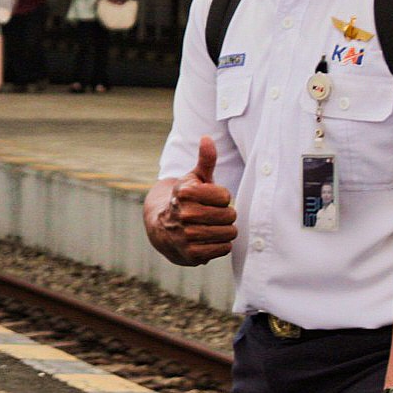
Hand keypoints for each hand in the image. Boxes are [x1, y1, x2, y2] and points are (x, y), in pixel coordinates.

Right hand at [145, 137, 235, 265]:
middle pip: (229, 215)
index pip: (225, 196)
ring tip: (214, 227)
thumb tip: (207, 138)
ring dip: (225, 230)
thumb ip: (205, 160)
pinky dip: (221, 245)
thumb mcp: (194, 179)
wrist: (162, 228)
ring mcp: (186, 235)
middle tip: (214, 215)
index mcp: (185, 192)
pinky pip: (223, 249)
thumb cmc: (186, 200)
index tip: (211, 199)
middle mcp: (184, 213)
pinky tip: (210, 239)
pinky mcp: (191, 254)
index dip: (222, 198)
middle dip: (226, 215)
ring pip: (228, 233)